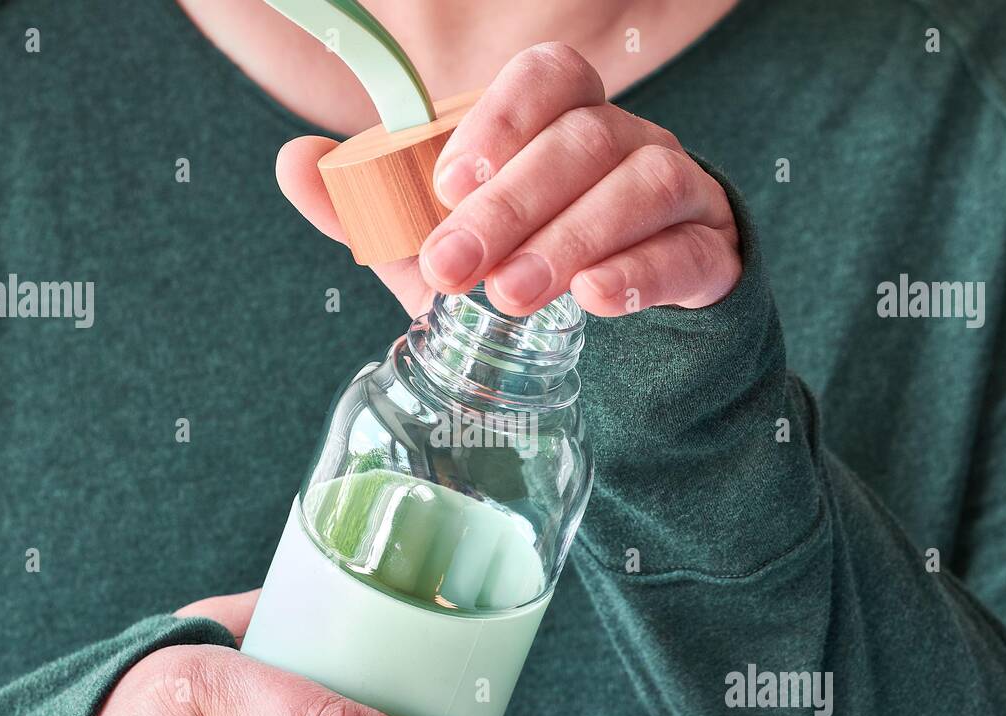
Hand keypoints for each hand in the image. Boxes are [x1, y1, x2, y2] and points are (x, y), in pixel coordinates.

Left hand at [276, 42, 740, 318]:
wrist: (629, 347)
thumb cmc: (530, 276)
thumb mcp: (451, 254)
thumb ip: (379, 215)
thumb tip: (293, 159)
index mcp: (565, 126)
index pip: (550, 79)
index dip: (502, 119)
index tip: (446, 184)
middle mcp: (628, 144)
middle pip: (585, 140)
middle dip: (513, 203)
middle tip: (457, 267)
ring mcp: (680, 196)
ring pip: (641, 186)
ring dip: (570, 238)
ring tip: (514, 297)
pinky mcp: (711, 257)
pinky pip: (689, 250)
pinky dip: (642, 272)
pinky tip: (597, 301)